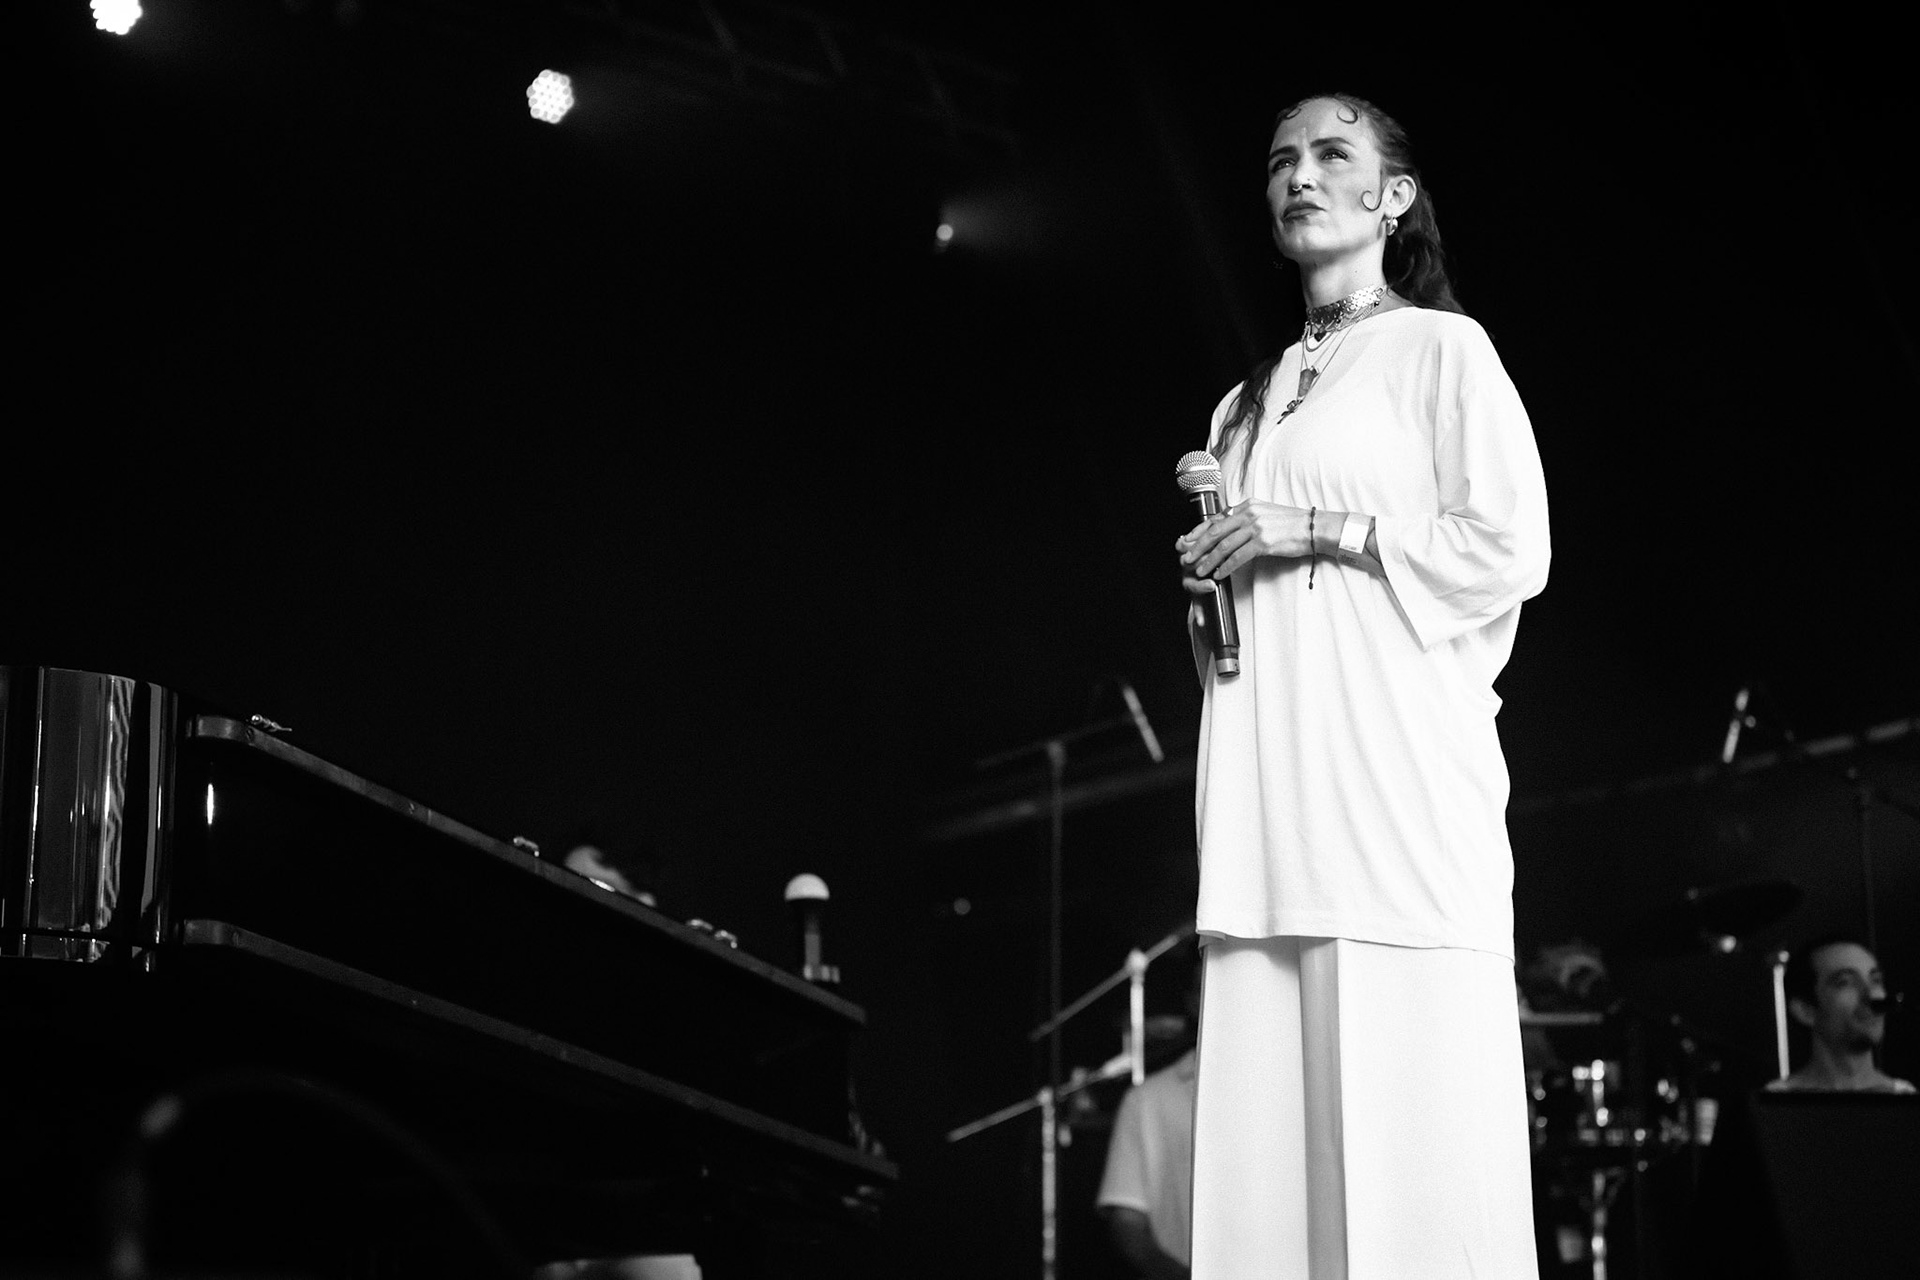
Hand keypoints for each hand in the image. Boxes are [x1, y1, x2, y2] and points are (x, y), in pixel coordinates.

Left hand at [1175, 500, 1313, 583]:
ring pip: (1223, 546)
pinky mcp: (1263, 542)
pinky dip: (1226, 567)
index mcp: (1247, 506)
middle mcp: (1249, 514)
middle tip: (1187, 559)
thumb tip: (1229, 530)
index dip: (1198, 531)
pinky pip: (1238, 557)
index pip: (1216, 518)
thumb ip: (1247, 519)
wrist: (1314, 528)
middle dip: (1197, 547)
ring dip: (1209, 560)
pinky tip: (1219, 574)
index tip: (1187, 542)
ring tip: (1200, 571)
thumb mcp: (1266, 514)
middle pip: (1215, 532)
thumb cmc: (1292, 524)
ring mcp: (1256, 528)